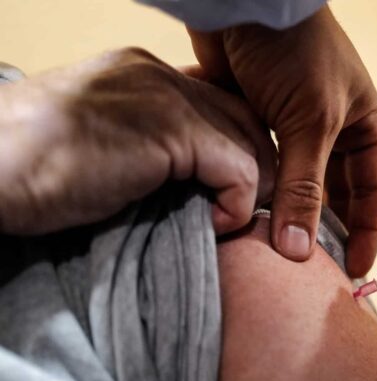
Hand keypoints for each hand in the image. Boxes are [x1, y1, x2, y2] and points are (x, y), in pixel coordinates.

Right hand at [0, 47, 275, 235]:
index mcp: (144, 75)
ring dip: (250, 192)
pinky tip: (215, 224)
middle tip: (240, 211)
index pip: (221, 107)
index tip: (230, 193)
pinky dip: (237, 205)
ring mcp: (166, 98)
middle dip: (257, 170)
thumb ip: (150, 150)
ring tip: (225, 221)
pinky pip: (239, 171)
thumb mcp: (105, 147)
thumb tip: (193, 183)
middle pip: (246, 120)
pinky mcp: (171, 132)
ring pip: (251, 144)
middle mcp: (160, 75)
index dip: (238, 152)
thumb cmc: (35, 172)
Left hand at [188, 5, 376, 276]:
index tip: (356, 271)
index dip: (367, 232)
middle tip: (312, 270)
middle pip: (331, 194)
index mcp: (362, 125)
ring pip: (291, 184)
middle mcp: (329, 129)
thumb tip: (300, 251)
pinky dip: (252, 189)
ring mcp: (288, 126)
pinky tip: (242, 216)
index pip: (371, 192)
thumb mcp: (312, 123)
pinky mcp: (252, 121)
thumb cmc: (296, 51)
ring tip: (273, 253)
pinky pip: (258, 166)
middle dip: (323, 230)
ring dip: (283, 213)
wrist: (245, 1)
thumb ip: (305, 189)